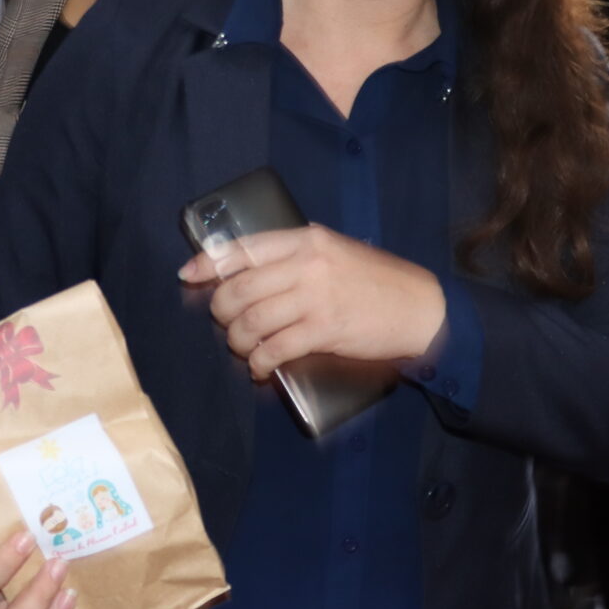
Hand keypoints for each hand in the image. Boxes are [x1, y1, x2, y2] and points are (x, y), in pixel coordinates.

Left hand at [176, 225, 446, 378]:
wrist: (420, 307)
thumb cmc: (377, 281)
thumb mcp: (336, 251)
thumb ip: (298, 255)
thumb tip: (252, 269)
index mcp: (306, 240)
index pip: (243, 249)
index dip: (208, 264)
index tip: (188, 276)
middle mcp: (306, 264)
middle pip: (239, 289)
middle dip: (222, 313)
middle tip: (228, 324)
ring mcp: (315, 297)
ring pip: (251, 321)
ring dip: (238, 342)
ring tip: (245, 349)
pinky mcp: (324, 330)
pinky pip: (274, 349)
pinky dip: (259, 362)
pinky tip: (261, 368)